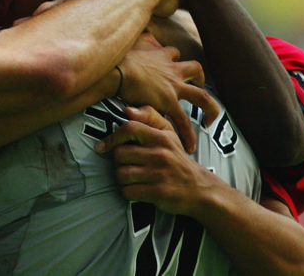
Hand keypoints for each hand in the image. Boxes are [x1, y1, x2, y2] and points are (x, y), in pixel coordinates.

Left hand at [96, 104, 215, 216]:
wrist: (200, 188)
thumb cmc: (177, 159)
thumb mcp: (169, 134)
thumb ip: (149, 117)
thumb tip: (126, 109)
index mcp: (161, 137)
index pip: (129, 128)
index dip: (112, 137)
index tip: (103, 146)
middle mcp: (161, 154)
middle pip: (120, 154)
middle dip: (118, 162)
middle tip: (125, 165)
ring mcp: (160, 174)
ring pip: (121, 174)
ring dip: (122, 179)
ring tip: (131, 178)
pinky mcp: (159, 193)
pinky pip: (128, 192)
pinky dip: (128, 192)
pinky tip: (136, 189)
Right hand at [117, 37, 218, 152]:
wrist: (116, 70)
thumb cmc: (115, 58)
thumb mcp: (124, 43)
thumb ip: (126, 41)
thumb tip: (117, 35)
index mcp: (160, 55)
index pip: (173, 53)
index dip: (174, 59)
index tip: (172, 64)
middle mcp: (171, 69)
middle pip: (196, 69)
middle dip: (200, 78)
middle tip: (198, 87)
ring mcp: (173, 86)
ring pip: (202, 96)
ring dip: (209, 108)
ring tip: (209, 120)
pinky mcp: (169, 102)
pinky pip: (184, 121)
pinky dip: (188, 134)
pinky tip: (190, 146)